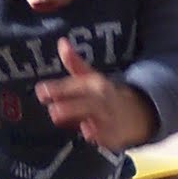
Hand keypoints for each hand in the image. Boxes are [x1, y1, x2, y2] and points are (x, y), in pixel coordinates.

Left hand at [35, 38, 153, 148]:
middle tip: (54, 111)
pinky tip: (89, 134)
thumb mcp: (90, 77)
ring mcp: (109, 119)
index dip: (58, 89)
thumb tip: (61, 41)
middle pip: (86, 104)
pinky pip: (104, 137)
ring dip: (83, 122)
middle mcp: (102, 101)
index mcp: (95, 84)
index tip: (41, 92)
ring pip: (95, 121)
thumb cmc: (103, 94)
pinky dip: (97, 136)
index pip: (75, 85)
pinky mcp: (113, 136)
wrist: (137, 113)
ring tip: (74, 123)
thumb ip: (73, 63)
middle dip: (71, 108)